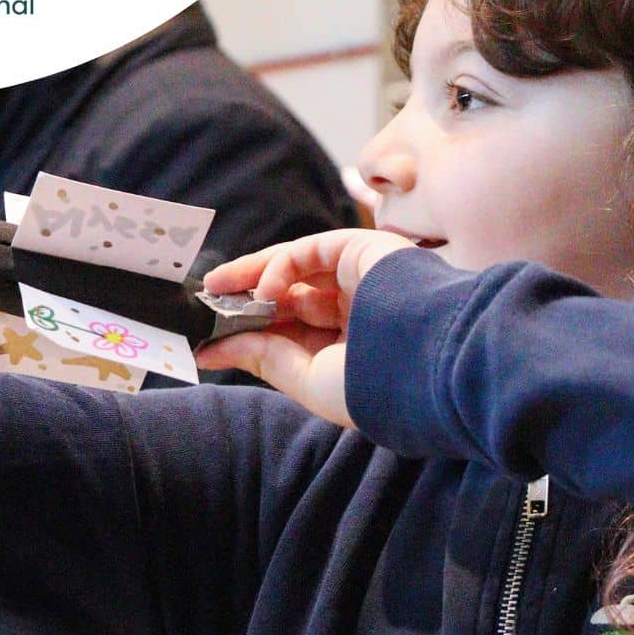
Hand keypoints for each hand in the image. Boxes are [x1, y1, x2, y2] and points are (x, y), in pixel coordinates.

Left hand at [196, 229, 415, 426]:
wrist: (429, 364)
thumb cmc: (376, 385)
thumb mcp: (307, 379)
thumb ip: (262, 358)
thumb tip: (213, 351)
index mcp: (353, 348)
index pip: (292, 333)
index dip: (250, 333)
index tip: (209, 342)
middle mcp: (359, 311)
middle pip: (289, 299)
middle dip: (244, 304)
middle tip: (204, 309)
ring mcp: (362, 278)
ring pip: (295, 271)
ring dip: (251, 279)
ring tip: (213, 292)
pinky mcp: (363, 249)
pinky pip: (308, 252)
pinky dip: (278, 267)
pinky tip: (261, 292)